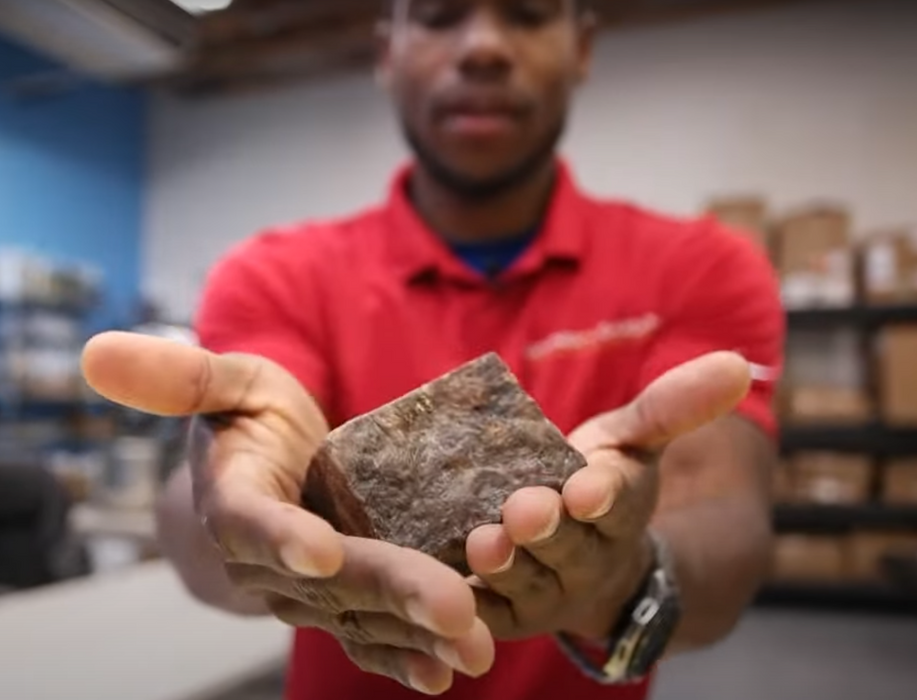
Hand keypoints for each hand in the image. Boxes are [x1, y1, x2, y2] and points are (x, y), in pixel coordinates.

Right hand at [81, 332, 494, 694]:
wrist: (266, 469)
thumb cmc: (248, 419)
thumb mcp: (226, 384)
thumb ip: (179, 376)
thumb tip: (92, 350)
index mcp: (234, 503)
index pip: (252, 524)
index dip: (282, 537)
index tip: (321, 549)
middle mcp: (268, 561)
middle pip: (328, 581)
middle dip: (390, 592)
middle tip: (453, 607)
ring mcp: (307, 590)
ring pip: (359, 616)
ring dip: (416, 634)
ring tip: (473, 647)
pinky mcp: (342, 601)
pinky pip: (370, 635)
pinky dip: (407, 655)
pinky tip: (451, 671)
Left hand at [465, 351, 751, 640]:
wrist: (592, 563)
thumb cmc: (601, 485)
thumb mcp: (633, 441)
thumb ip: (672, 407)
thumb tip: (737, 364)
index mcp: (621, 510)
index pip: (618, 502)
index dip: (603, 495)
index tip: (588, 487)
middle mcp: (589, 558)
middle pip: (568, 546)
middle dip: (547, 529)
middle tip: (524, 510)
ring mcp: (548, 592)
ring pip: (527, 584)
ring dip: (506, 568)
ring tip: (483, 545)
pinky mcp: (508, 615)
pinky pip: (487, 617)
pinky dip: (467, 608)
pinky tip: (444, 588)